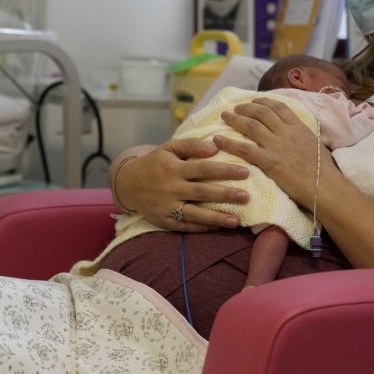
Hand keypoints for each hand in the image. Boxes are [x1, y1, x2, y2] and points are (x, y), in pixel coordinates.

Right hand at [113, 138, 248, 231]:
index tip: (245, 172)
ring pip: (195, 214)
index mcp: (174, 168)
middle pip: (203, 192)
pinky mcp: (164, 221)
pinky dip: (202, 227)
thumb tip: (214, 147)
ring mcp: (167, 206)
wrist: (127, 184)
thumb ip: (191, 145)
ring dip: (217, 218)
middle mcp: (171, 188)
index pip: (203, 169)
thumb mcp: (168, 148)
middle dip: (226, 195)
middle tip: (246, 197)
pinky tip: (218, 227)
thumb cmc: (154, 163)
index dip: (225, 171)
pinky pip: (186, 226)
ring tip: (236, 221)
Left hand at [217, 96, 338, 206]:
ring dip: (235, 118)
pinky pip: (244, 148)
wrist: (326, 187)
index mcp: (299, 127)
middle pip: (262, 112)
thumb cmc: (324, 171)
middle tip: (235, 107)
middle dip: (246, 107)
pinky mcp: (269, 161)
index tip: (254, 100)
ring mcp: (277, 146)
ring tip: (224, 116)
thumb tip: (297, 133)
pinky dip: (229, 142)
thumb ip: (303, 136)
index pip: (279, 107)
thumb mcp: (316, 145)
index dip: (264, 101)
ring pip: (251, 125)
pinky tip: (217, 139)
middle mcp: (286, 132)